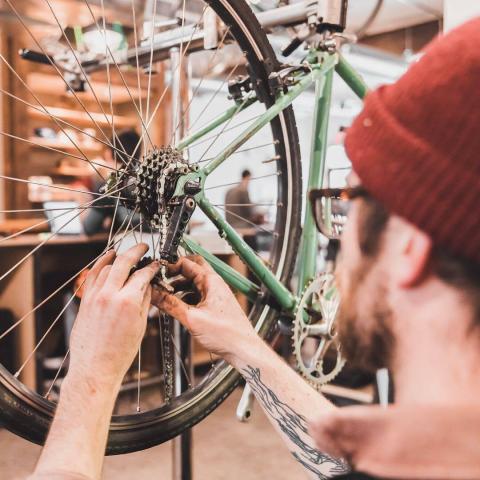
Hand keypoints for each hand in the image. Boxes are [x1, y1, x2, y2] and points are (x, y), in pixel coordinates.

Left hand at [68, 244, 158, 388]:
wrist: (95, 368)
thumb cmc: (119, 353)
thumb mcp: (140, 325)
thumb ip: (145, 301)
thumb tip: (148, 286)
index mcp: (128, 302)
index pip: (142, 275)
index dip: (152, 267)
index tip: (156, 264)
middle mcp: (109, 295)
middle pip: (123, 262)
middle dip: (135, 251)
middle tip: (143, 246)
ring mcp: (95, 297)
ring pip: (106, 267)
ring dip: (117, 257)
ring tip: (126, 254)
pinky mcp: (85, 301)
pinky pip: (92, 276)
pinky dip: (99, 265)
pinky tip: (106, 259)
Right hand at [152, 256, 258, 363]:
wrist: (242, 348)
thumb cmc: (226, 334)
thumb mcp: (192, 319)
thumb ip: (170, 305)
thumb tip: (154, 294)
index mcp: (211, 281)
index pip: (187, 263)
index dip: (171, 266)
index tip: (158, 273)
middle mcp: (214, 284)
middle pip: (192, 269)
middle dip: (176, 273)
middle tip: (163, 280)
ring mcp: (215, 294)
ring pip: (194, 283)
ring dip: (180, 286)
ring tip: (166, 296)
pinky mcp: (215, 304)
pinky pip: (198, 294)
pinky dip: (186, 297)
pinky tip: (178, 307)